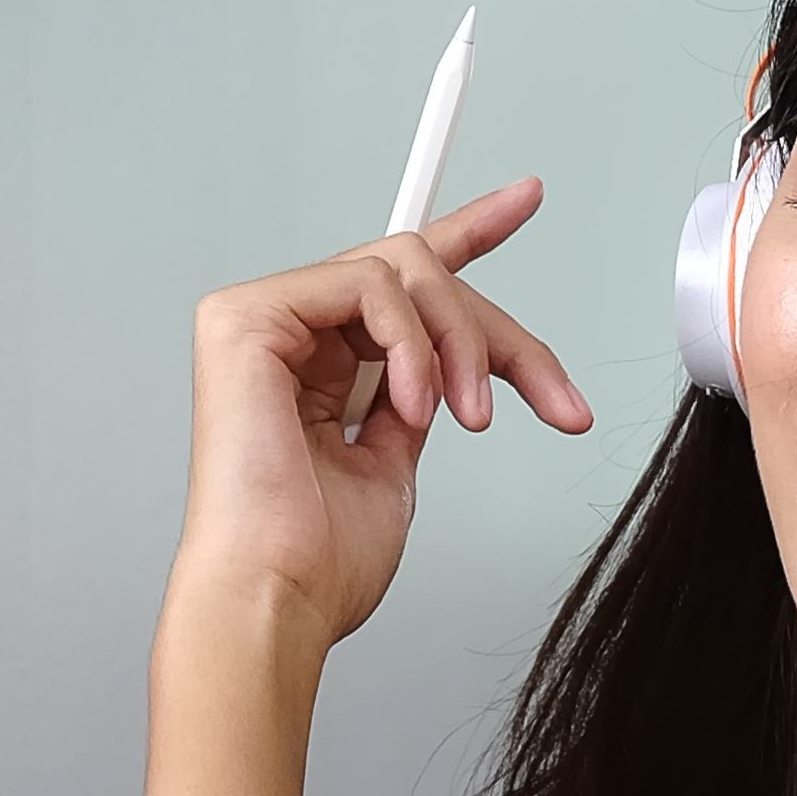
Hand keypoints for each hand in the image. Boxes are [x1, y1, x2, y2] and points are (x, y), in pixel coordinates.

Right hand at [169, 176, 593, 673]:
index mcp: (318, 366)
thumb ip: (416, 400)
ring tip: (468, 417)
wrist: (277, 596)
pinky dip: (412, 343)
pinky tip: (412, 405)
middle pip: (419, 275)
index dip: (468, 233)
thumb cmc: (320, 559)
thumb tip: (456, 371)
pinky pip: (367, 283)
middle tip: (551, 397)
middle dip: (495, 332)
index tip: (525, 200)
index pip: (398, 282)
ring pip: (403, 271)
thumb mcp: (395, 466)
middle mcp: (288, 334)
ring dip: (459, 343)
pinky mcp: (245, 317)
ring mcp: (264, 320)